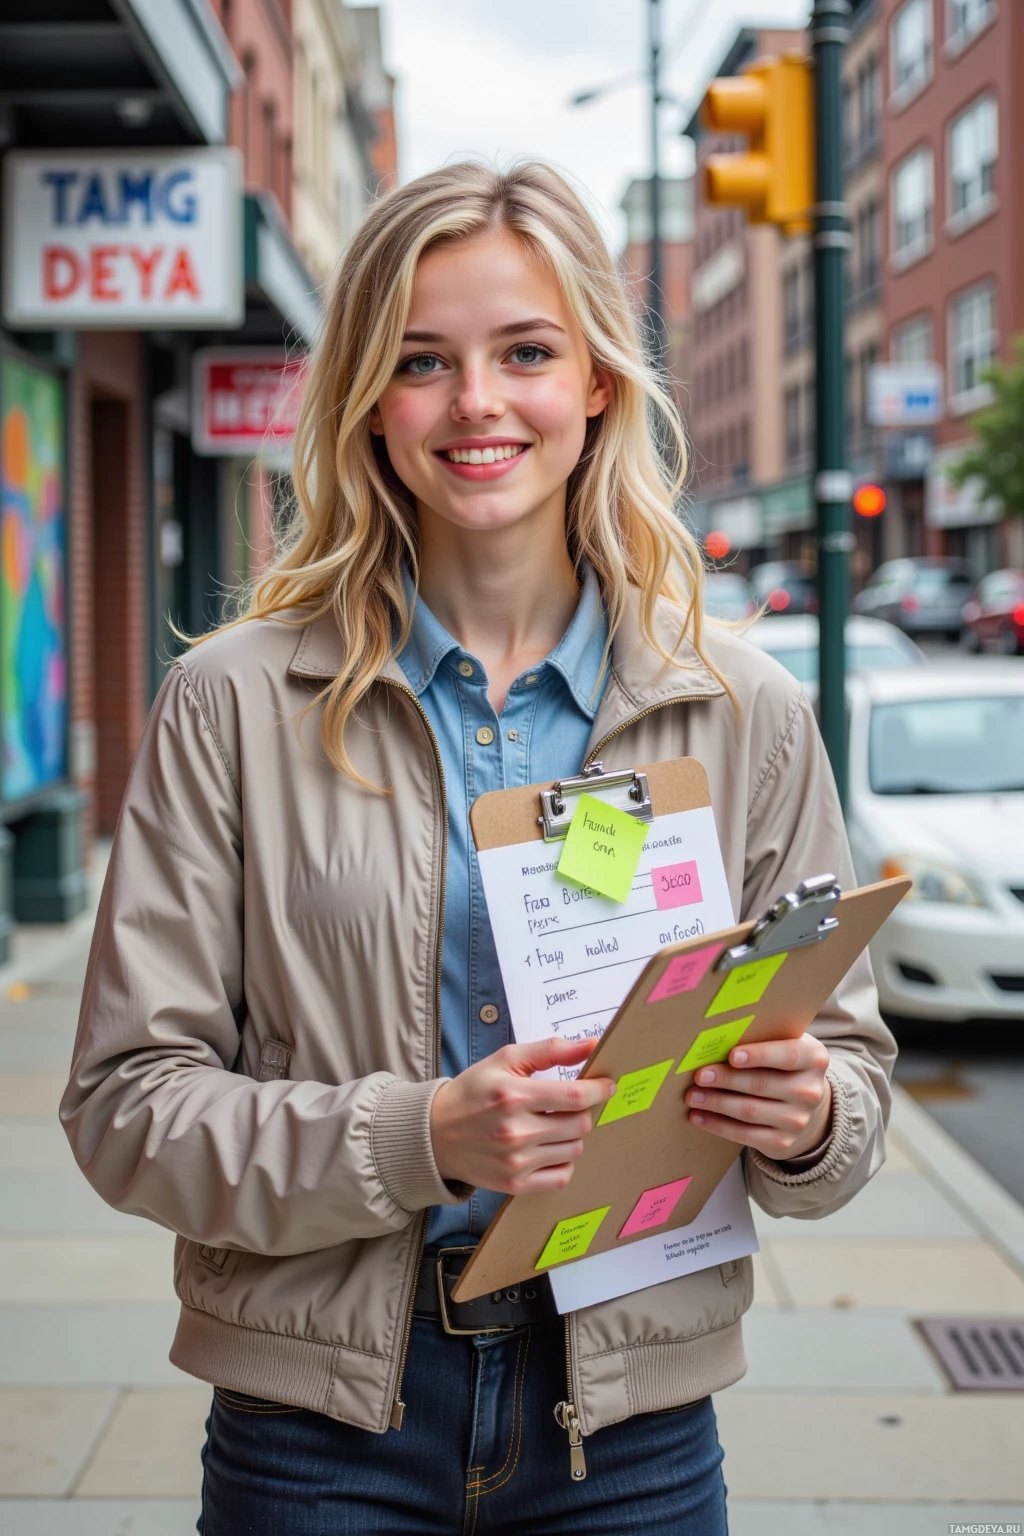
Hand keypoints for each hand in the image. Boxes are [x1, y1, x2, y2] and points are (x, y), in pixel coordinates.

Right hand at [430, 1037, 614, 1194]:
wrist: (435, 1133)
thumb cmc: (473, 1091)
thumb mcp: (505, 1060)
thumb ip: (550, 1051)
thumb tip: (591, 1045)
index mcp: (514, 1095)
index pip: (576, 1095)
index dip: (600, 1089)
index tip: (607, 1085)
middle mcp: (516, 1131)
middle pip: (580, 1124)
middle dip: (583, 1111)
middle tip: (572, 1105)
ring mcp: (516, 1161)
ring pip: (574, 1149)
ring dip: (573, 1135)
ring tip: (555, 1125)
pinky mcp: (515, 1184)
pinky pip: (562, 1176)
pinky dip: (564, 1161)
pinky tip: (550, 1148)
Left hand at [683, 1034, 831, 1160]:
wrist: (803, 1107)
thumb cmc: (782, 1066)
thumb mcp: (783, 1045)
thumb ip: (761, 1039)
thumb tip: (716, 1038)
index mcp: (813, 1058)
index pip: (788, 1055)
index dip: (760, 1055)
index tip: (732, 1056)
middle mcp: (810, 1091)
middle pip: (762, 1084)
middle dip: (727, 1080)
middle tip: (699, 1076)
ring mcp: (798, 1120)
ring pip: (750, 1111)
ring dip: (716, 1103)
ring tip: (692, 1096)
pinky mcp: (782, 1143)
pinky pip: (744, 1135)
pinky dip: (717, 1125)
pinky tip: (698, 1116)